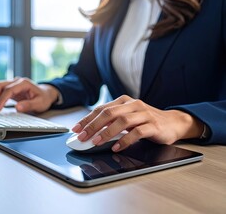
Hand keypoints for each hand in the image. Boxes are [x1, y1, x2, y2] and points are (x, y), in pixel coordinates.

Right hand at [0, 77, 58, 112]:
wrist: (46, 94)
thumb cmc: (43, 99)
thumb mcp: (39, 104)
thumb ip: (29, 105)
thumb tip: (17, 108)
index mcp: (24, 83)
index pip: (9, 90)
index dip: (2, 99)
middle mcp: (17, 81)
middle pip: (0, 85)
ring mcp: (13, 83)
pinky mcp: (11, 88)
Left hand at [72, 95, 203, 151]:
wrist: (173, 122)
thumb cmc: (146, 121)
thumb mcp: (128, 118)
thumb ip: (112, 122)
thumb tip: (91, 133)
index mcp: (124, 101)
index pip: (101, 109)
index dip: (87, 119)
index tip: (76, 129)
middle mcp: (133, 105)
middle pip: (109, 113)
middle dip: (93, 125)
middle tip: (82, 137)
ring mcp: (144, 114)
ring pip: (122, 121)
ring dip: (107, 132)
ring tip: (96, 142)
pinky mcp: (153, 125)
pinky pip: (137, 132)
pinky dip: (125, 140)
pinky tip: (117, 147)